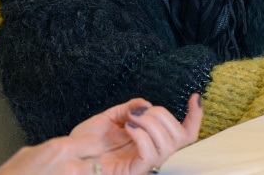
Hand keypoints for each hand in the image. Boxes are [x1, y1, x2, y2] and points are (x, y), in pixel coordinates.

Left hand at [0, 94, 202, 174]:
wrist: (67, 154)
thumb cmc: (87, 139)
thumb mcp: (111, 117)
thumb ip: (131, 108)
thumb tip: (146, 104)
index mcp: (152, 141)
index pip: (185, 134)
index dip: (196, 117)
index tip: (194, 97)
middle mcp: (153, 154)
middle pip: (181, 137)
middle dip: (165, 116)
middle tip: (140, 112)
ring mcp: (143, 164)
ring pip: (168, 145)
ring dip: (152, 124)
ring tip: (131, 120)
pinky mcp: (133, 171)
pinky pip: (150, 155)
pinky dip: (143, 136)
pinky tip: (128, 128)